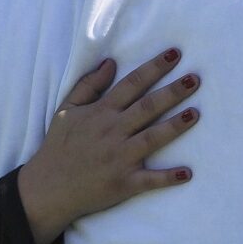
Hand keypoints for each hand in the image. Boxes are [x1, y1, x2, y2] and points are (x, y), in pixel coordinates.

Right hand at [17, 53, 199, 243]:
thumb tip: (110, 62)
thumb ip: (88, 85)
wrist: (46, 188)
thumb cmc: (58, 147)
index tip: (175, 54)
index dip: (153, 68)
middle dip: (172, 92)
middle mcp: (112, 132)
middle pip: (147, 107)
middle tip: (195, 79)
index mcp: (100, 113)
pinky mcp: (123, 183)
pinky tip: (187, 173)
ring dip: (175, 126)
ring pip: (152, 138)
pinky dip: (168, 177)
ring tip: (196, 114)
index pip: (131, 85)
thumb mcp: (66, 110)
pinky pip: (149, 180)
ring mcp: (119, 158)